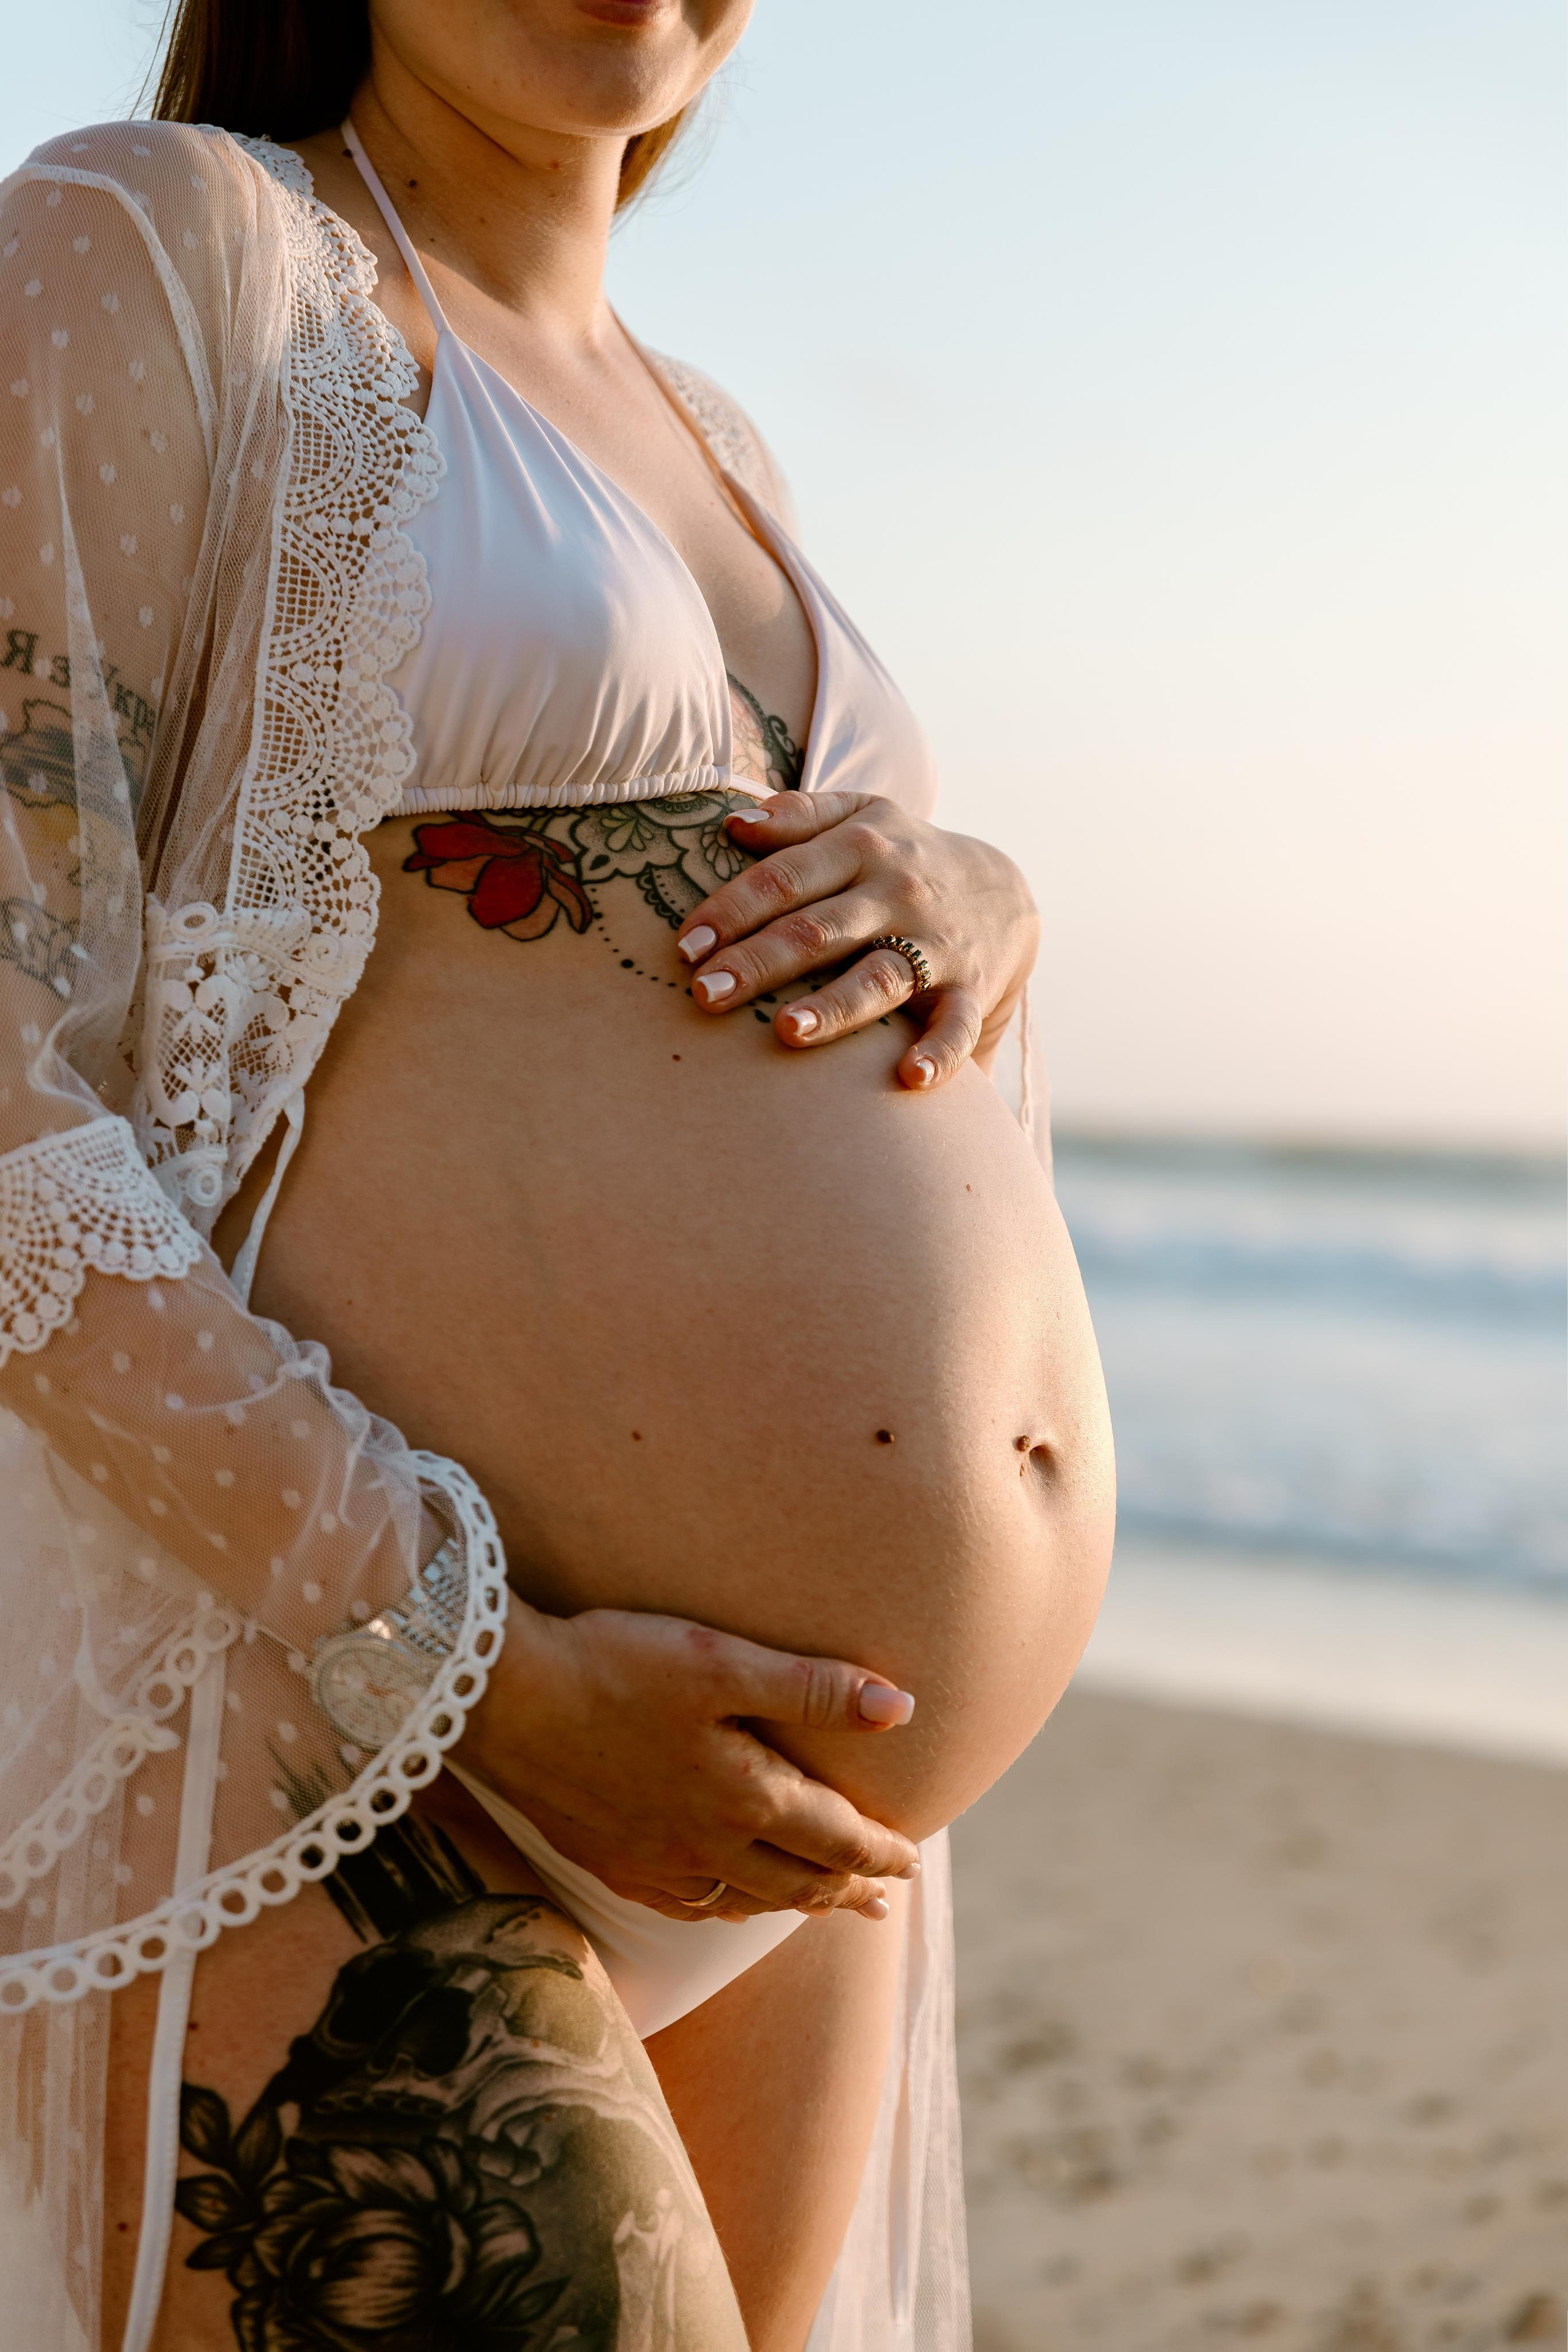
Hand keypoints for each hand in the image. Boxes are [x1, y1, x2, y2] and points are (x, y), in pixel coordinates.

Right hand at [455, 1594, 920, 1924]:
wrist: (504, 1699)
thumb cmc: (616, 1666)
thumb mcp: (723, 1662)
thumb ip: (813, 1688)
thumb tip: (902, 1708)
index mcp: (747, 1797)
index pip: (838, 1839)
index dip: (882, 1852)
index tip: (913, 1862)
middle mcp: (708, 1845)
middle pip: (798, 1881)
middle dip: (848, 1889)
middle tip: (883, 1898)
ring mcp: (656, 1860)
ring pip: (745, 1900)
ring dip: (792, 1903)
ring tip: (819, 1905)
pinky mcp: (610, 1860)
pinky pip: (687, 1905)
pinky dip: (723, 1910)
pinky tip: (723, 1905)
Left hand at [675, 791, 1039, 1090]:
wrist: (1003, 891)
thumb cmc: (902, 857)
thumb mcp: (859, 816)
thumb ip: (798, 815)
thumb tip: (732, 823)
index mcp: (860, 847)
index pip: (784, 877)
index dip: (732, 909)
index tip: (686, 946)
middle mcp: (896, 894)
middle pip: (817, 930)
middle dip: (758, 962)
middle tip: (703, 995)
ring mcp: (933, 944)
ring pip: (878, 977)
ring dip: (833, 1006)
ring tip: (787, 1032)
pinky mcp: (969, 989)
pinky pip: (956, 1024)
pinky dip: (939, 1052)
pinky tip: (911, 1077)